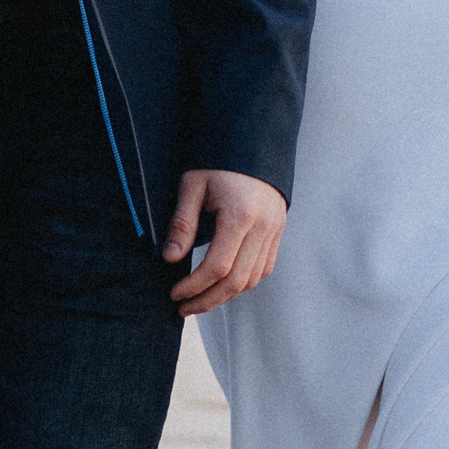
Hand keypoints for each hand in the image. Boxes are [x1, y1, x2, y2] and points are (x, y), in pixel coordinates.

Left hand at [163, 168, 285, 315]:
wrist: (253, 140)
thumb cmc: (219, 159)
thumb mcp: (193, 184)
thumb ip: (182, 223)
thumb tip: (170, 259)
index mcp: (240, 214)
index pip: (218, 266)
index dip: (195, 286)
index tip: (175, 294)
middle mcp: (262, 226)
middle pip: (237, 280)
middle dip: (208, 300)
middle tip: (184, 308)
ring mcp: (274, 229)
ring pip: (253, 279)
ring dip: (226, 296)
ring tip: (200, 302)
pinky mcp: (278, 230)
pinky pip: (264, 268)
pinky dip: (244, 283)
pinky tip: (224, 286)